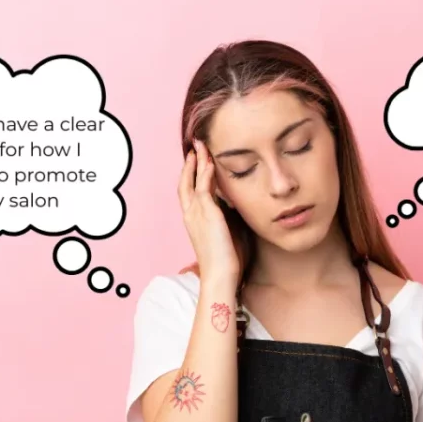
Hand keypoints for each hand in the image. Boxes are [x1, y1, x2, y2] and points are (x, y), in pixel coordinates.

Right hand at [178, 139, 239, 280]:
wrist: (221, 275)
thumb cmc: (226, 260)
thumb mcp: (227, 233)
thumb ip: (228, 218)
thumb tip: (237, 206)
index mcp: (193, 220)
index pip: (189, 192)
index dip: (191, 175)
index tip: (197, 160)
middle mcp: (191, 215)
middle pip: (185, 182)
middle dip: (190, 163)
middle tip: (195, 146)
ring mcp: (196, 214)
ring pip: (192, 181)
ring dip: (198, 162)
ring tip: (201, 146)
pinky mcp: (207, 215)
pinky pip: (204, 188)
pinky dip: (206, 173)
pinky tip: (211, 162)